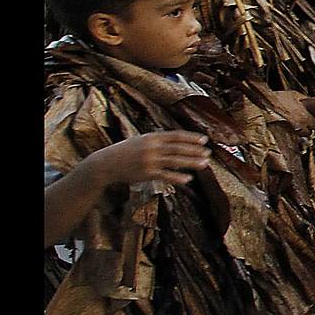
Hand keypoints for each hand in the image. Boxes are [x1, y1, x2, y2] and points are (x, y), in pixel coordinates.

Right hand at [81, 131, 210, 186]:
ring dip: (191, 163)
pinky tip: (189, 179)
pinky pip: (166, 175)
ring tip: (205, 164)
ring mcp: (149, 161)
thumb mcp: (140, 140)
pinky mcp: (146, 174)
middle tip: (209, 153)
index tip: (204, 140)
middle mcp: (152, 147)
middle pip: (178, 148)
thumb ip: (157, 140)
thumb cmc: (125, 151)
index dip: (191, 138)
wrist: (105, 164)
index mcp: (151, 137)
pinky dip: (178, 177)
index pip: (176, 136)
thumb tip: (176, 140)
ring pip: (175, 161)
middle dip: (195, 151)